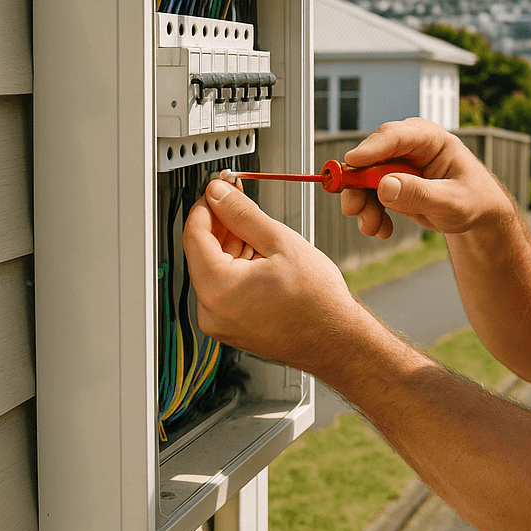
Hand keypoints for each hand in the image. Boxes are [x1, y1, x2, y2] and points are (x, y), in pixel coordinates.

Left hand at [182, 178, 360, 369]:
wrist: (337, 340)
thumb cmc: (318, 302)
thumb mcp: (281, 243)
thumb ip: (243, 214)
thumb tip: (219, 194)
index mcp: (218, 289)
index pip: (194, 235)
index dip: (206, 206)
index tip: (218, 190)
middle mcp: (211, 311)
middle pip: (202, 253)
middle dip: (221, 223)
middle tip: (238, 200)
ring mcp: (220, 323)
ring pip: (214, 270)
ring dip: (231, 244)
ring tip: (260, 230)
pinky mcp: (232, 327)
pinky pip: (225, 289)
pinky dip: (237, 267)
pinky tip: (260, 254)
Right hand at [340, 118, 513, 238]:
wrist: (477, 215)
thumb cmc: (473, 200)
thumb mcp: (452, 202)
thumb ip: (419, 194)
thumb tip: (384, 186)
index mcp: (431, 139)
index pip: (396, 136)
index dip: (372, 148)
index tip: (352, 162)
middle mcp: (410, 148)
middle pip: (372, 156)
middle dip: (358, 183)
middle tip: (352, 208)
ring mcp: (398, 165)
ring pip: (365, 178)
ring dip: (363, 204)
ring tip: (372, 228)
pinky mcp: (392, 183)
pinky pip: (370, 195)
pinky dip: (371, 213)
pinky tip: (383, 230)